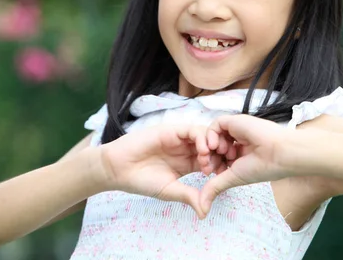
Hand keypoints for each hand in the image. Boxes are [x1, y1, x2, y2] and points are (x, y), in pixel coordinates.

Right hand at [99, 124, 223, 216]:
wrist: (119, 168)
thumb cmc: (141, 181)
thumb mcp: (170, 190)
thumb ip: (188, 196)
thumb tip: (205, 212)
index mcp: (188, 163)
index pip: (212, 160)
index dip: (220, 167)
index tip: (224, 177)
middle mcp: (186, 149)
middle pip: (212, 146)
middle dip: (221, 154)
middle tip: (222, 166)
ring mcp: (179, 138)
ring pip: (205, 135)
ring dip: (213, 145)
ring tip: (209, 160)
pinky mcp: (171, 130)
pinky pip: (192, 130)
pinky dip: (202, 138)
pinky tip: (203, 151)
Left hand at [197, 115, 294, 213]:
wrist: (278, 153)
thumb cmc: (260, 168)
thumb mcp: (232, 178)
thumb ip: (214, 187)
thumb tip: (201, 208)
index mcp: (238, 156)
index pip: (215, 158)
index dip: (209, 164)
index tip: (208, 173)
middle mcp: (235, 143)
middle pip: (211, 146)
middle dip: (207, 156)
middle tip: (207, 165)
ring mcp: (235, 132)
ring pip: (212, 135)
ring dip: (209, 146)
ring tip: (219, 154)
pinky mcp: (235, 122)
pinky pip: (216, 124)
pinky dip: (211, 134)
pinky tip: (216, 145)